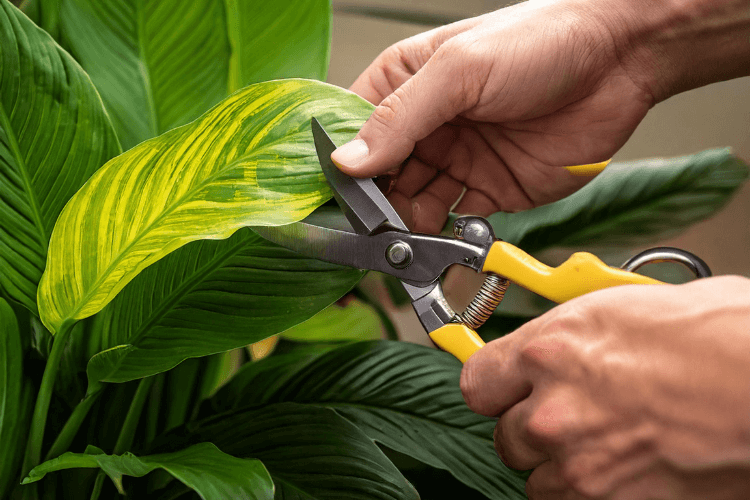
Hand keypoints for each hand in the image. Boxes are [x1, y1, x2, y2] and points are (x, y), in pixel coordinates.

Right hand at [332, 0, 655, 232]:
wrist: (621, 62)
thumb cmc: (541, 41)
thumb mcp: (460, 70)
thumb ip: (402, 118)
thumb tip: (348, 161)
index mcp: (406, 83)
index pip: (354, 130)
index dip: (340, 164)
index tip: (329, 198)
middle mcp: (427, 125)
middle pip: (379, 176)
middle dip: (370, 205)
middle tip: (366, 231)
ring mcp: (457, 159)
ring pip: (411, 204)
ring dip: (402, 225)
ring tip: (400, 240)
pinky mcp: (490, 189)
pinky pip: (453, 222)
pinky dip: (440, 237)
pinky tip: (434, 241)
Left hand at [460, 276, 749, 498]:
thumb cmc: (720, 336)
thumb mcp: (621, 309)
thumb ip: (570, 335)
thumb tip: (557, 344)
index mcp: (551, 349)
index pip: (477, 382)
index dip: (494, 385)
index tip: (504, 387)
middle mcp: (553, 408)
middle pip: (506, 433)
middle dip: (531, 425)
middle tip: (568, 413)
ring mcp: (580, 461)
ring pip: (536, 476)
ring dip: (559, 462)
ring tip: (603, 441)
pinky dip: (587, 491)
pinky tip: (621, 467)